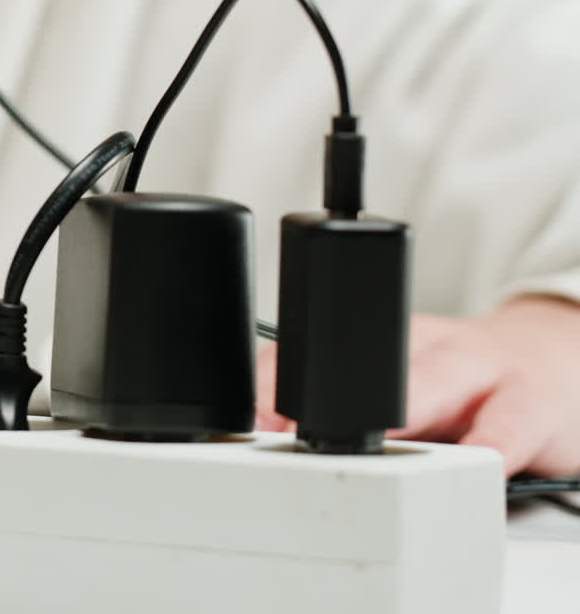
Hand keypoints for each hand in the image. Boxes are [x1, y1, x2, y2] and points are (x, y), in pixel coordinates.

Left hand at [256, 295, 579, 477]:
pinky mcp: (532, 400)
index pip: (319, 355)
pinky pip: (513, 417)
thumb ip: (343, 411)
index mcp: (383, 345)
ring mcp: (481, 369)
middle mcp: (426, 349)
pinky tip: (483, 456)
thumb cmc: (464, 381)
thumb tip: (270, 450)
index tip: (252, 423)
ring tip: (380, 441)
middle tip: (298, 431)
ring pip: (441, 377)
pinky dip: (497, 438)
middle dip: (335, 400)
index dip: (282, 386)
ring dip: (407, 406)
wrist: (553, 357)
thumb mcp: (402, 381)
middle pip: (376, 363)